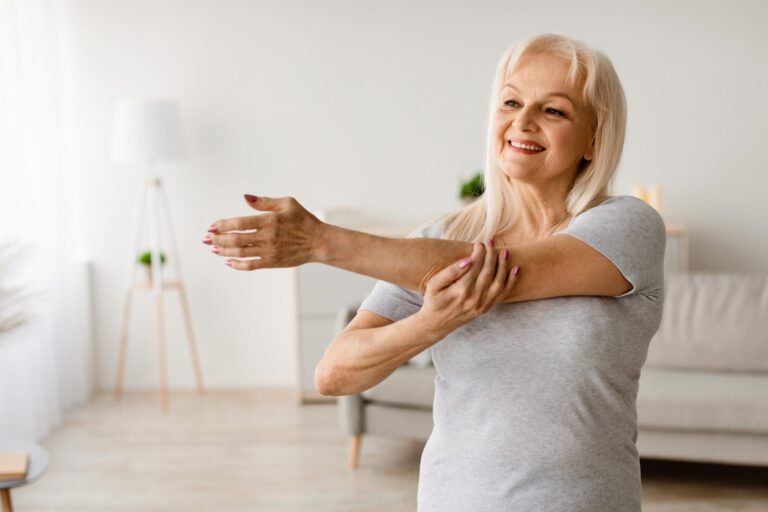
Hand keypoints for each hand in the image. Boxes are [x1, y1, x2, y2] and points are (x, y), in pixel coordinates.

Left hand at [203, 195, 325, 269]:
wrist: (319, 242)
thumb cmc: (304, 220)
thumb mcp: (287, 204)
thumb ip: (265, 201)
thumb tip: (245, 198)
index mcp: (270, 220)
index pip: (240, 223)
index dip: (223, 225)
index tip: (212, 226)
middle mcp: (268, 237)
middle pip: (236, 239)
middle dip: (217, 239)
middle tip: (207, 238)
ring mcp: (269, 251)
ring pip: (240, 253)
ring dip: (224, 251)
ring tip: (214, 248)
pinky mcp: (272, 262)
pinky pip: (251, 265)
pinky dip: (237, 264)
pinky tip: (228, 261)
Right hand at [416, 241, 518, 338]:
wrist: (436, 324)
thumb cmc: (433, 301)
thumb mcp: (433, 284)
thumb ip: (450, 272)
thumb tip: (467, 260)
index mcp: (460, 290)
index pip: (474, 266)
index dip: (479, 253)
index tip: (479, 243)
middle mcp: (474, 298)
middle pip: (488, 272)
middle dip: (491, 255)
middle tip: (490, 243)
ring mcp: (481, 305)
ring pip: (498, 282)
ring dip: (503, 266)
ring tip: (505, 252)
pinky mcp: (485, 309)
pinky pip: (502, 295)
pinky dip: (511, 282)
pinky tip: (515, 269)